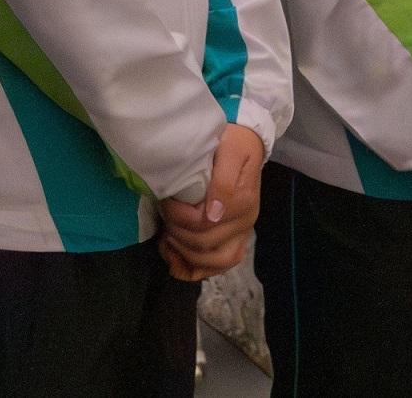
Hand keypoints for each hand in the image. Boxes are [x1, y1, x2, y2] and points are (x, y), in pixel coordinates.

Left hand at [159, 122, 266, 280]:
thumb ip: (223, 181)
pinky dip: (195, 269)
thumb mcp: (230, 151)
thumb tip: (215, 213)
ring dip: (185, 255)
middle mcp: (245, 223)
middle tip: (163, 215)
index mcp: (243, 201)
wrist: (247, 143)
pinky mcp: (236, 240)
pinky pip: (218, 267)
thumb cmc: (234, 143)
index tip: (164, 200)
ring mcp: (242, 234)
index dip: (178, 216)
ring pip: (214, 263)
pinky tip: (176, 258)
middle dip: (176, 233)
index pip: (204, 223)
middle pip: (205, 245)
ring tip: (167, 238)